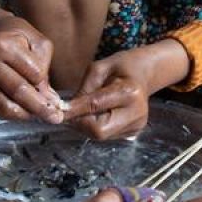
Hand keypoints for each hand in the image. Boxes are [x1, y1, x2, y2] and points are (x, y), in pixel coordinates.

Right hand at [0, 0, 65, 124]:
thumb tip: (50, 99)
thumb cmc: (16, 36)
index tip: (57, 97)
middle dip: (40, 108)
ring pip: (5, 106)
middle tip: (55, 117)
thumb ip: (45, 67)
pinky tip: (25, 112)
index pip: (33, 73)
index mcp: (3, 44)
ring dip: (26, 115)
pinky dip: (13, 115)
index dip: (46, 86)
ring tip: (40, 115)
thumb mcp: (36, 41)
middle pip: (18, 92)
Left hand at [64, 41, 189, 139]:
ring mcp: (137, 125)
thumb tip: (67, 110)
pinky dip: (97, 126)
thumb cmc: (121, 67)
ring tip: (87, 109)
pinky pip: (107, 135)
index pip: (95, 106)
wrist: (144, 74)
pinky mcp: (134, 132)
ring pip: (101, 135)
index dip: (75, 110)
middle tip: (72, 111)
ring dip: (87, 125)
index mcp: (130, 91)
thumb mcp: (99, 68)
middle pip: (99, 130)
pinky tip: (100, 113)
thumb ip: (84, 89)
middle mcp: (137, 112)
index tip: (57, 111)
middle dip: (81, 122)